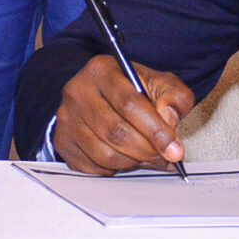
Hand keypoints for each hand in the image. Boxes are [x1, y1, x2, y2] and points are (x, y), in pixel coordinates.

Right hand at [52, 53, 195, 174]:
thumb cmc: (132, 90)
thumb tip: (169, 118)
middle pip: (116, 131)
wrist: (101, 96)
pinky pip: (93, 167)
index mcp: (101, 70)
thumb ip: (174, 97)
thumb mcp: (159, 84)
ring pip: (104, 154)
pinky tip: (127, 157)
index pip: (129, 104)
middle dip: (147, 150)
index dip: (156, 130)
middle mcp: (77, 91)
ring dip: (133, 161)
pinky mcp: (63, 141)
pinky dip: (116, 168)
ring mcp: (67, 118)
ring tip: (148, 156)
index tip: (174, 149)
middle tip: (165, 157)